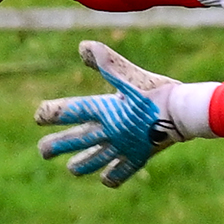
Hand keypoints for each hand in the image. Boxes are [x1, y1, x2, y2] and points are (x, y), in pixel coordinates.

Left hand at [35, 41, 202, 187]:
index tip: (39, 116)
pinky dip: (112, 176)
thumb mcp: (131, 75)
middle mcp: (109, 131)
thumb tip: (83, 47)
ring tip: (72, 168)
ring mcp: (122, 147)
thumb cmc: (157, 91)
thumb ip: (107, 63)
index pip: (70, 111)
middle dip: (56, 146)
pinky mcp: (138, 157)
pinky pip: (121, 172)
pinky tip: (106, 177)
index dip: (52, 113)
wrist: (184, 113)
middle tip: (42, 152)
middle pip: (76, 141)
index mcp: (105, 109)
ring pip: (95, 160)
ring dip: (81, 164)